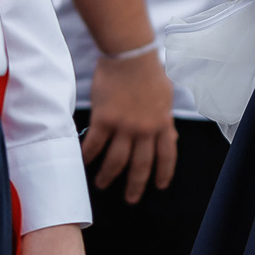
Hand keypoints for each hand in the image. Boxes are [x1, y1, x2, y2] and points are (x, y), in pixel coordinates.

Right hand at [85, 47, 179, 203]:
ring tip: (102, 184)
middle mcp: (145, 128)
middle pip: (141, 165)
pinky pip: (94, 145)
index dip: (163, 173)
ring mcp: (124, 125)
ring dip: (109, 175)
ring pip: (116, 160)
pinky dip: (88, 156)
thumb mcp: (165, 97)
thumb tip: (171, 136)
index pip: (166, 155)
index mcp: (162, 122)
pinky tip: (83, 162)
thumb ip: (164, 119)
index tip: (159, 186)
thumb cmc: (148, 72)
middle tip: (131, 199)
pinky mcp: (104, 119)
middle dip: (135, 185)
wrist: (130, 55)